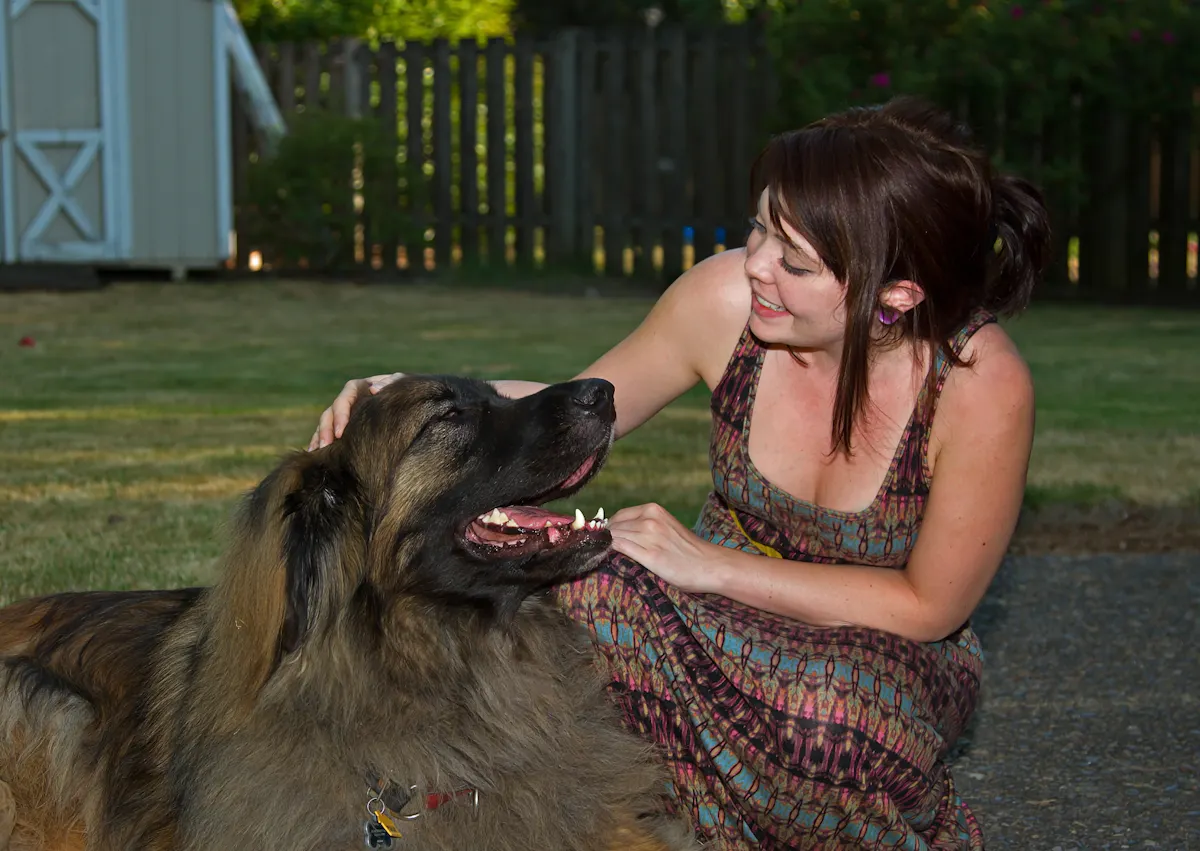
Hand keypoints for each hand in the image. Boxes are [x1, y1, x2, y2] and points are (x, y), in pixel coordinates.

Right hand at [308, 372, 405, 449]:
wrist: (413, 406)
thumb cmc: (406, 395)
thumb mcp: (402, 387)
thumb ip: (392, 383)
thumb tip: (374, 389)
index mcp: (362, 387)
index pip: (346, 396)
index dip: (341, 413)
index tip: (340, 431)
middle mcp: (350, 400)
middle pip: (331, 411)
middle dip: (326, 428)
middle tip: (326, 445)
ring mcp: (345, 414)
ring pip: (325, 423)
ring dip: (320, 436)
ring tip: (318, 453)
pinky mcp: (345, 428)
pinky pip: (327, 434)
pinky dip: (320, 442)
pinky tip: (316, 456)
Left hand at [608, 503, 726, 593]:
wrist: (711, 565)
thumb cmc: (689, 550)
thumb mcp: (666, 527)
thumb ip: (645, 526)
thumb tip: (618, 533)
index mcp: (654, 510)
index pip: (619, 516)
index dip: (608, 528)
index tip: (604, 539)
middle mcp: (651, 519)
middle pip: (614, 526)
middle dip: (604, 538)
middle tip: (600, 550)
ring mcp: (650, 536)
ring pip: (615, 536)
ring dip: (606, 546)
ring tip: (603, 555)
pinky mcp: (651, 555)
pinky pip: (620, 548)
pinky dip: (611, 551)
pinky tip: (608, 558)